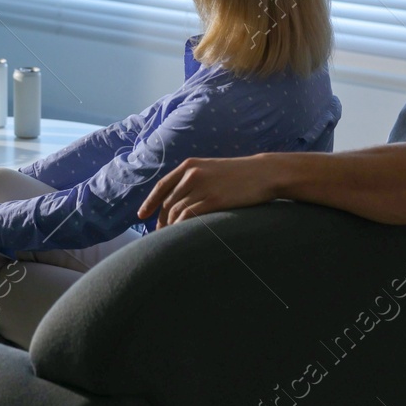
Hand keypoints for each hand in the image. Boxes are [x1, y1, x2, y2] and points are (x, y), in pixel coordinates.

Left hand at [137, 156, 277, 228]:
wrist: (264, 173)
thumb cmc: (239, 175)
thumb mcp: (212, 170)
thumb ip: (194, 180)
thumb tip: (179, 200)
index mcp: (189, 166)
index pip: (161, 186)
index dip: (149, 203)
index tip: (141, 216)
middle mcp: (192, 174)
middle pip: (168, 202)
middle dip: (160, 220)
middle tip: (159, 235)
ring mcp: (202, 186)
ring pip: (176, 211)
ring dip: (170, 227)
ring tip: (170, 239)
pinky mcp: (214, 199)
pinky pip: (189, 217)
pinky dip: (181, 228)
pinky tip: (182, 236)